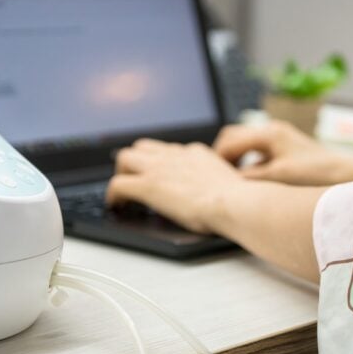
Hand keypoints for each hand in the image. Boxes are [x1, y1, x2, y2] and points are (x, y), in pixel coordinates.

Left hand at [106, 139, 243, 233]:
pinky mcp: (148, 185)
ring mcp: (159, 168)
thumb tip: (220, 195)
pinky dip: (113, 195)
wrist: (235, 202)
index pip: (169, 150)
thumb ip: (218, 182)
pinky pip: (117, 184)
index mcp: (195, 153)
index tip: (159, 175)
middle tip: (135, 181)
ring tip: (123, 193)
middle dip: (135, 163)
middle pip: (142, 147)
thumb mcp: (229, 183)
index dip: (159, 163)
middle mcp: (175, 155)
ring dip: (121, 174)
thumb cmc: (239, 200)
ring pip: (124, 158)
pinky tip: (116, 206)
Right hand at [214, 120, 352, 185]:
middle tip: (214, 177)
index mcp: (270, 134)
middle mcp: (274, 131)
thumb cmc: (317, 175)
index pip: (229, 140)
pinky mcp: (286, 149)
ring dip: (235, 160)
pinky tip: (250, 182)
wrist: (347, 177)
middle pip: (234, 137)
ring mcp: (280, 139)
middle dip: (222, 156)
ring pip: (245, 144)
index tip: (208, 176)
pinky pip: (257, 153)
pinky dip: (248, 164)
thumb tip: (227, 182)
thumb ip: (250, 178)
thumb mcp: (278, 178)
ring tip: (229, 180)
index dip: (216, 159)